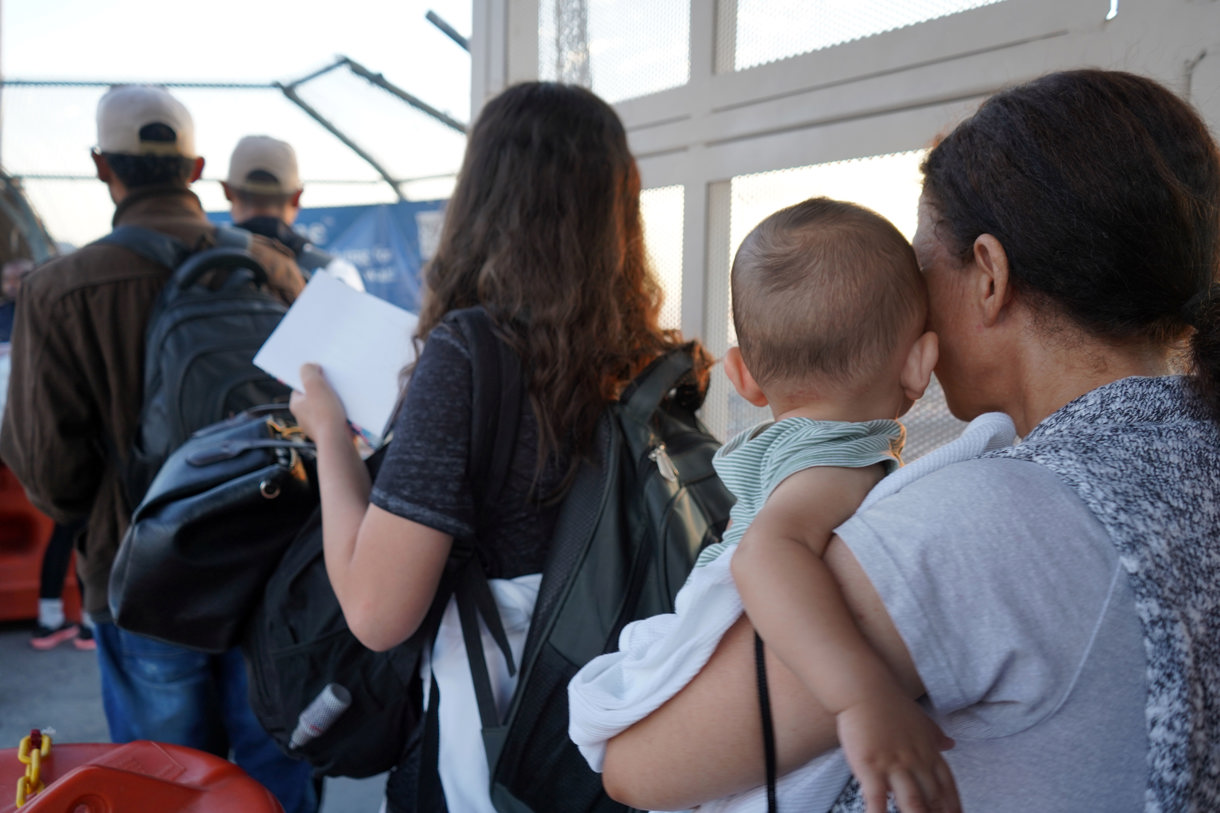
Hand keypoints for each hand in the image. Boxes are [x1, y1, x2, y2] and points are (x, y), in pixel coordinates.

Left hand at [289, 363, 348, 443]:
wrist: (337, 439)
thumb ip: (308, 371)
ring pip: (325, 406)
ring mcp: (316, 425)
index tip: (322, 373)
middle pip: (314, 396)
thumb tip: (310, 366)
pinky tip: (348, 408)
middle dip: (324, 388)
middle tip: (334, 383)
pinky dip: (340, 411)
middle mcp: (304, 417)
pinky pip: (334, 416)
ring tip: (343, 395)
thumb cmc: (325, 413)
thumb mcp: (314, 385)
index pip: (301, 387)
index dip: (311, 378)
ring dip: (334, 399)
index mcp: (296, 405)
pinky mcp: (329, 431)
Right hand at [836, 692, 958, 812]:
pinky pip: (877, 798)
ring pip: (913, 804)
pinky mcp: (870, 766)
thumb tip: (952, 744)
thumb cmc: (891, 704)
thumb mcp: (920, 720)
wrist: (864, 689)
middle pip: (933, 800)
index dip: (954, 807)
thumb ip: (936, 736)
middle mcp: (916, 762)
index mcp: (929, 752)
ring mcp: (894, 765)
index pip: (948, 787)